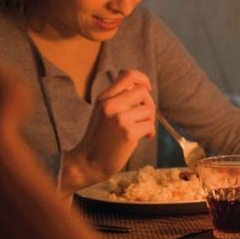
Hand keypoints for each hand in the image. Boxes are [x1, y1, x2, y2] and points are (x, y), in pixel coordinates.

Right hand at [66, 69, 156, 188]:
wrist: (89, 163)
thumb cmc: (99, 139)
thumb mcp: (102, 112)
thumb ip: (117, 99)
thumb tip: (142, 88)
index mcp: (104, 98)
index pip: (128, 75)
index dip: (142, 79)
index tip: (147, 88)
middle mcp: (110, 105)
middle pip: (142, 92)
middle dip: (149, 104)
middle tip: (146, 117)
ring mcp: (119, 119)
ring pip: (148, 109)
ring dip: (150, 120)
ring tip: (143, 130)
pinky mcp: (128, 132)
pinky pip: (149, 125)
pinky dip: (150, 132)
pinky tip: (144, 138)